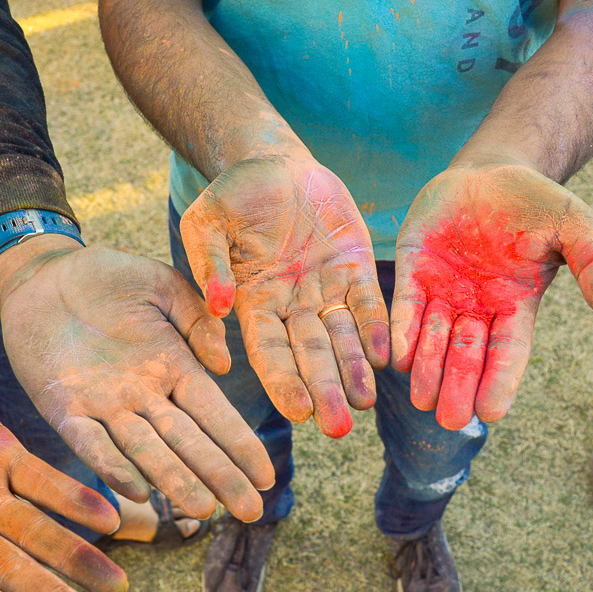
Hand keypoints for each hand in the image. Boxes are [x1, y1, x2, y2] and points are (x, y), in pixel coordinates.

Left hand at [0, 244, 273, 522]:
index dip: (239, 446)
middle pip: (188, 443)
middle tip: (249, 511)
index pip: (215, 415)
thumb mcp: (160, 284)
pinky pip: (90, 442)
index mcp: (174, 366)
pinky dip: (111, 466)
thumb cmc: (104, 276)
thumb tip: (225, 364)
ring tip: (203, 510)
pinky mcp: (63, 407)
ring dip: (173, 480)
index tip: (265, 477)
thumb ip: (196, 317)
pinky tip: (136, 492)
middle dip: (220, 476)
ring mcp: (105, 405)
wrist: (42, 274)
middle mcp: (145, 395)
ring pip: (145, 451)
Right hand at [179, 155, 388, 437]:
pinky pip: (369, 304)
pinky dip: (377, 328)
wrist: (273, 163)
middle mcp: (291, 307)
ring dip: (354, 370)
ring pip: (342, 337)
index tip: (298, 411)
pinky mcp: (355, 268)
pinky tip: (386, 354)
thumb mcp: (206, 221)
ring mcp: (325, 290)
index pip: (269, 352)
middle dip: (324, 390)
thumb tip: (218, 307)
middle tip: (337, 428)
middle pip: (310, 356)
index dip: (283, 382)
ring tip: (364, 402)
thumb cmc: (232, 195)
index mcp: (253, 304)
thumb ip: (210, 262)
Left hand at [391, 161, 592, 429]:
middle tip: (448, 419)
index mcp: (513, 306)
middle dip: (457, 386)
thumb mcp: (573, 225)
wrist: (488, 172)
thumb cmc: (534, 202)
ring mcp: (441, 292)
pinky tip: (395, 356)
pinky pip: (404, 307)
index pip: (507, 353)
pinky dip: (400, 330)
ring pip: (432, 338)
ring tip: (421, 397)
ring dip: (427, 368)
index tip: (491, 412)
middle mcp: (474, 308)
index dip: (499, 381)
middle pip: (465, 355)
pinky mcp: (411, 272)